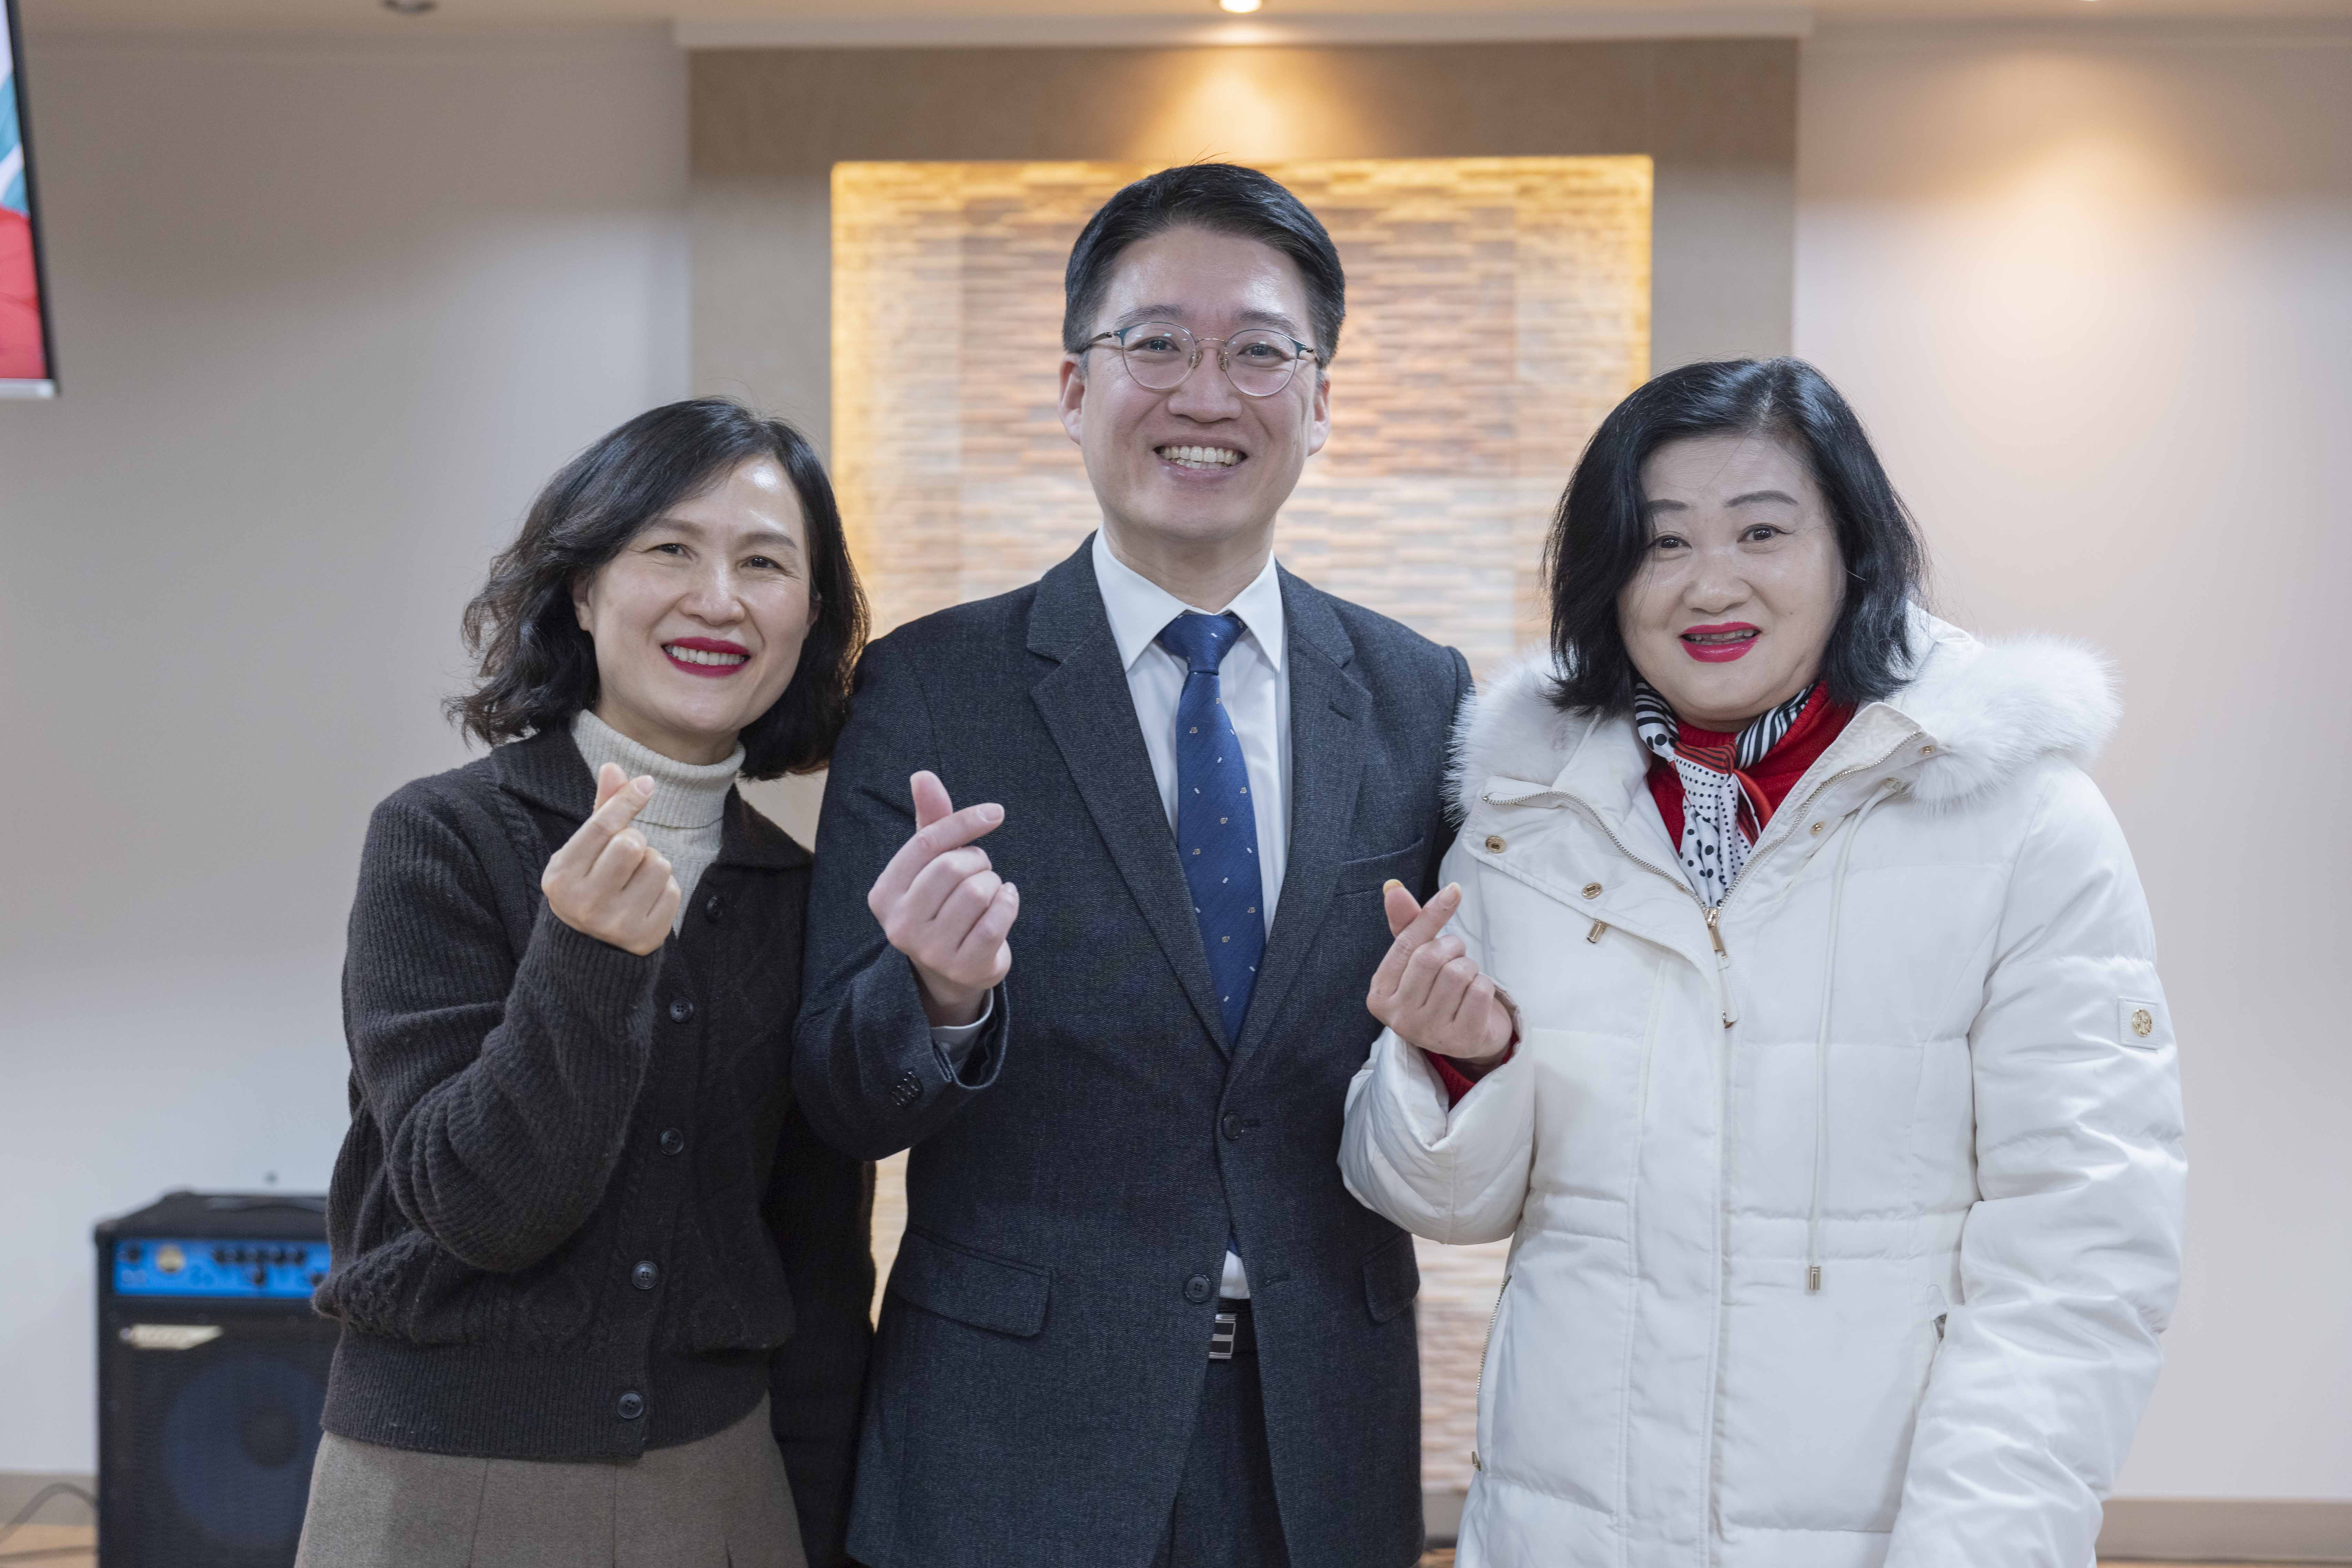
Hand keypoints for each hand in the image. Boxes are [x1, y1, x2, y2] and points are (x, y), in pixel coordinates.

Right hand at [541, 763, 680, 955]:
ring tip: (633, 880)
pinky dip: (664, 888)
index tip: (647, 783)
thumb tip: (613, 766)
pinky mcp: (647, 937)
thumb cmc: (588, 883)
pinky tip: (644, 899)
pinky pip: (672, 890)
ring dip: (653, 864)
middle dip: (635, 841)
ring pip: (658, 864)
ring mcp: (617, 924)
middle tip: (625, 856)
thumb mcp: (584, 850)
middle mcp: (586, 903)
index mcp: (561, 877)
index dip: (626, 801)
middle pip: (632, 844)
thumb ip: (601, 810)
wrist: (590, 947)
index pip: (601, 828)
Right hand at [868, 771, 1017, 1026]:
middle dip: (978, 860)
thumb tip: (922, 775)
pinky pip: (998, 919)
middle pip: (953, 867)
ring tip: (988, 891)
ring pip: (978, 892)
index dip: (964, 822)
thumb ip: (929, 819)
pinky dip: (1009, 902)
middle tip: (979, 870)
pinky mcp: (964, 967)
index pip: (926, 844)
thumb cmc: (942, 902)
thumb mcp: (931, 863)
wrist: (952, 970)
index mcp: (885, 893)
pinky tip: (1004, 902)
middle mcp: (899, 925)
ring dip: (994, 883)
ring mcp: (930, 951)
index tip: (995, 813)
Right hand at [1367, 881, 1512, 1066]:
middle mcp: (1398, 1019)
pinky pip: (1480, 992)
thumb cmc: (1436, 990)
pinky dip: (1484, 985)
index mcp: (1379, 995)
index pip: (1406, 944)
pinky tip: (1475, 997)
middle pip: (1430, 958)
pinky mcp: (1462, 1041)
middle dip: (1452, 946)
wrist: (1466, 1036)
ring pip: (1458, 973)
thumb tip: (1392, 886)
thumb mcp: (1416, 959)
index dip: (1432, 915)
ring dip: (1469, 966)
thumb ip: (1407, 924)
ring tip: (1464, 978)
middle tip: (1456, 954)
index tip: (1453, 891)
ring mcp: (1429, 1033)